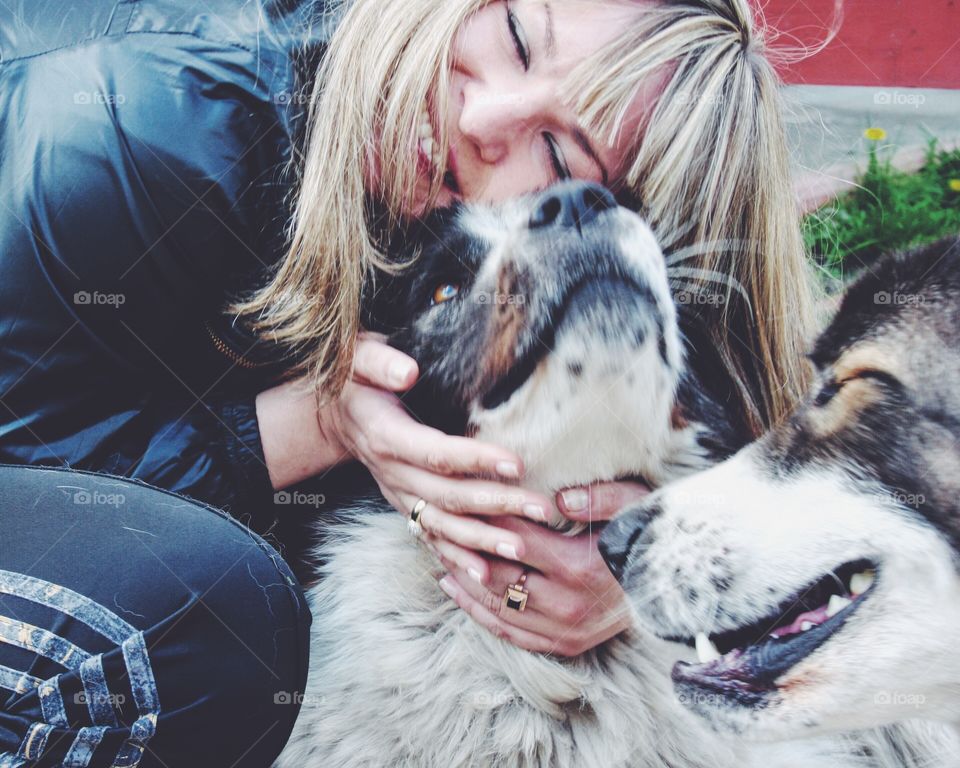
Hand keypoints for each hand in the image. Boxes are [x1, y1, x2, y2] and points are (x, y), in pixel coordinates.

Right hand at [319, 335, 551, 559]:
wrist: (334, 414)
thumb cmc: (357, 379)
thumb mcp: (360, 357)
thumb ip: (381, 362)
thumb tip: (408, 371)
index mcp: (387, 437)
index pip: (437, 453)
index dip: (476, 460)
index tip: (516, 463)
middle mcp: (392, 474)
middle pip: (447, 496)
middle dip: (496, 505)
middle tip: (539, 509)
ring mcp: (398, 495)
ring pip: (442, 525)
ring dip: (481, 541)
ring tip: (521, 551)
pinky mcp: (404, 507)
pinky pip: (430, 539)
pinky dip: (456, 559)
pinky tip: (485, 577)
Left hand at [432, 480, 649, 655]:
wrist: (676, 589)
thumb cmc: (652, 538)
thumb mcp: (636, 506)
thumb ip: (600, 498)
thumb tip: (560, 498)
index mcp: (578, 567)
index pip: (513, 538)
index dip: (480, 517)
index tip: (453, 498)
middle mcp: (566, 605)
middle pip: (493, 574)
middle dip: (459, 548)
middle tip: (428, 523)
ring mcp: (563, 630)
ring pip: (495, 605)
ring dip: (460, 579)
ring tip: (433, 551)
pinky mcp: (563, 644)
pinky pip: (509, 631)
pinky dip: (477, 611)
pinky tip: (455, 589)